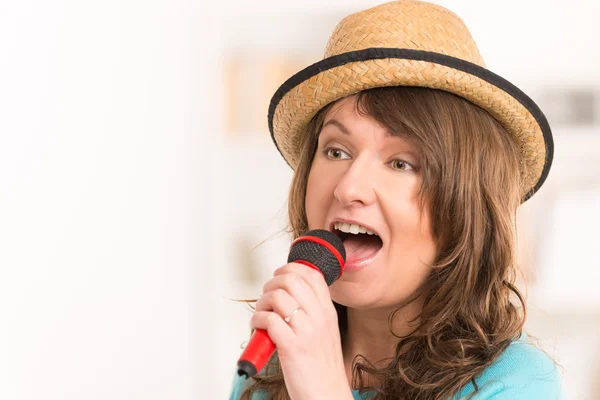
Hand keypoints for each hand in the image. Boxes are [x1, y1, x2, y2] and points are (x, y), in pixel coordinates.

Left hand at [250, 262, 352, 399]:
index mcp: (327, 312)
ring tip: (261, 316)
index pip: (311, 274)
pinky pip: (268, 320)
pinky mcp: (292, 346)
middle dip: (271, 284)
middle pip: (291, 279)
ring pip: (277, 297)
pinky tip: (259, 329)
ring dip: (261, 303)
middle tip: (266, 297)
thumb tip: (285, 295)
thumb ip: (311, 312)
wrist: (327, 395)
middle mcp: (319, 317)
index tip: (278, 276)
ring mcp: (306, 331)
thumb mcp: (325, 332)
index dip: (290, 268)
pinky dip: (257, 321)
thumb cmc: (321, 368)